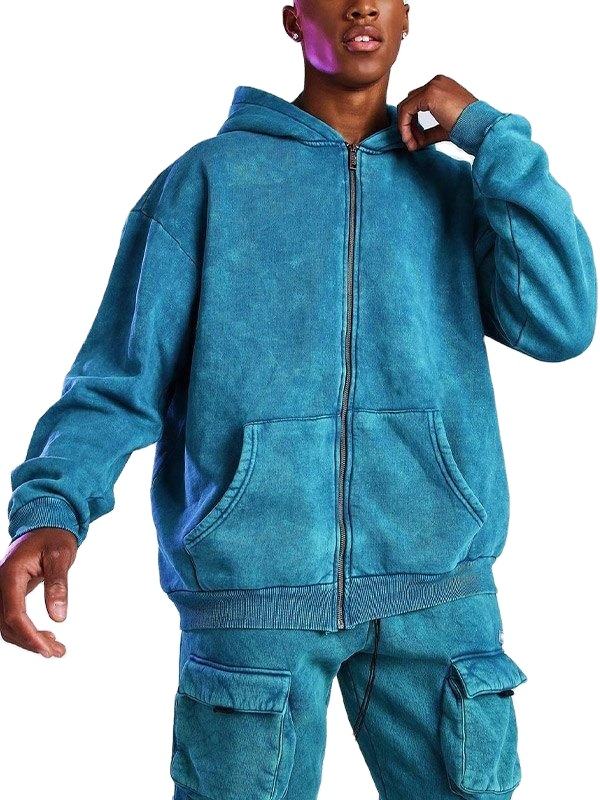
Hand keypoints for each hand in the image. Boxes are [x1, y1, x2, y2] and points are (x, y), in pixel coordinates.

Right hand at [0, 528, 77, 657]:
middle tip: (58, 652)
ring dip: (29, 640)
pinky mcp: (10, 593)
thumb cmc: (54, 536)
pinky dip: (27, 631)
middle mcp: (1, 584)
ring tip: (57, 648)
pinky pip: (13, 618)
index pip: (14, 614)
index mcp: (10, 575)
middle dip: (31, 642)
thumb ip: (58, 584)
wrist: (46, 523)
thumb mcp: (61, 555)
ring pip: (8, 625)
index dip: (29, 635)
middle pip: (8, 625)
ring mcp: (3, 590)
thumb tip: (59, 617)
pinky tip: (47, 636)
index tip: (48, 649)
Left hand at [397, 75, 477, 151]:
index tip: (415, 142)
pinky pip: (406, 110)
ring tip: (412, 145)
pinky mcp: (429, 94)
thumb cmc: (469, 128)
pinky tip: (410, 140)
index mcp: (442, 87)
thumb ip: (427, 132)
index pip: (417, 102)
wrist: (480, 127)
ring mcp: (433, 86)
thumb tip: (413, 142)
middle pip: (410, 103)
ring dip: (405, 128)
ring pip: (405, 107)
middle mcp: (437, 82)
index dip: (412, 124)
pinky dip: (404, 127)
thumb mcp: (443, 129)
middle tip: (412, 144)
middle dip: (408, 126)